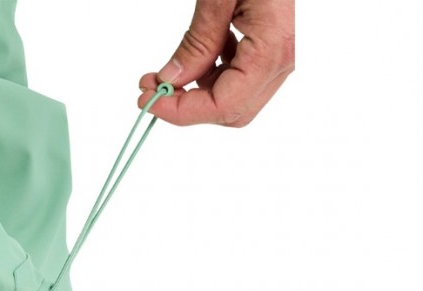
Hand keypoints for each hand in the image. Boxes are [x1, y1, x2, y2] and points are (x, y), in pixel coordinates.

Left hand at [138, 0, 294, 126]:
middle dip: (187, 105)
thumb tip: (171, 80)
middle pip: (230, 111)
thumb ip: (198, 41)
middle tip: (151, 88)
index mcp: (273, 48)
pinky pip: (241, 75)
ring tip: (166, 71)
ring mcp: (281, 55)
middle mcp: (283, 59)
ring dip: (197, 90)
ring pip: (234, 97)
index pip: (222, 105)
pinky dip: (213, 73)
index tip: (147, 101)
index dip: (180, 111)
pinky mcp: (273, 47)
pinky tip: (195, 54)